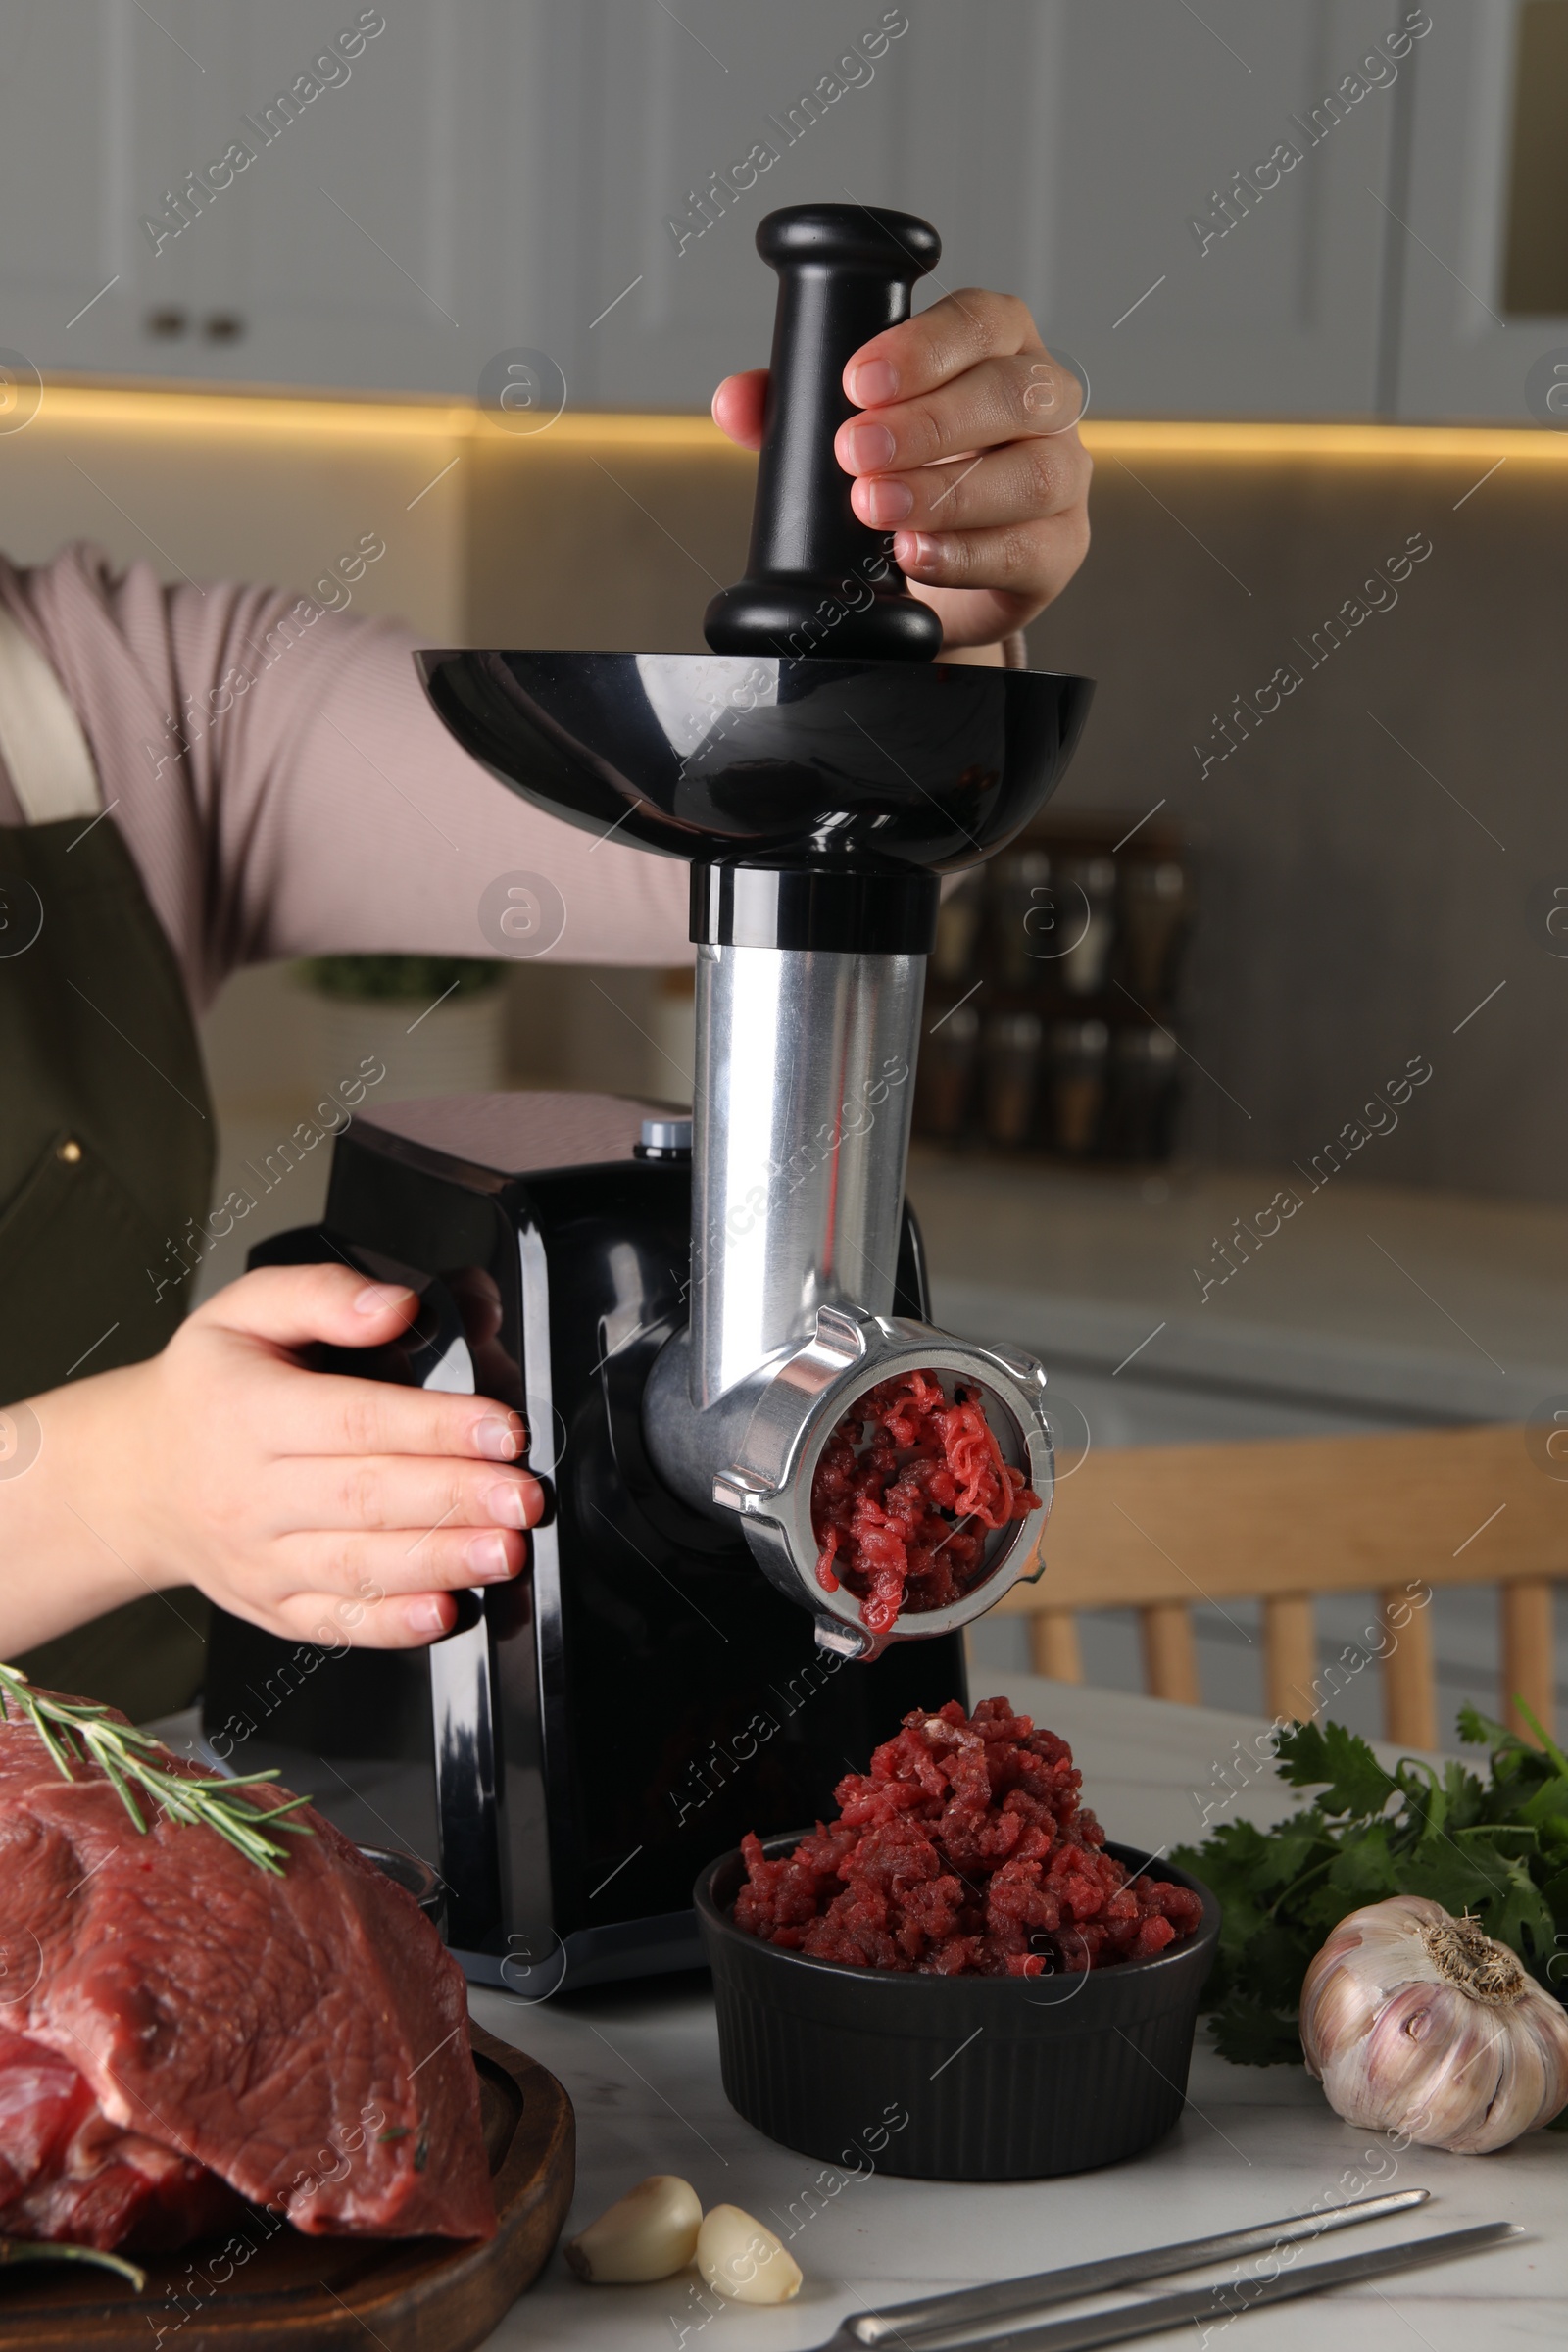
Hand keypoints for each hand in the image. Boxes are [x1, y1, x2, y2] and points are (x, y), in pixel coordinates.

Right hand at [85, 1265, 541, 1649]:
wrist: (136, 1478)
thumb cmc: (206, 1390)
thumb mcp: (243, 1311)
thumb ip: (322, 1293)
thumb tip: (393, 1304)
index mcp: (248, 1412)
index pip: (354, 1421)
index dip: (435, 1427)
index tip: (502, 1429)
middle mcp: (251, 1493)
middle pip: (366, 1498)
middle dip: (456, 1500)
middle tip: (523, 1497)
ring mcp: (260, 1559)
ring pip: (358, 1566)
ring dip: (440, 1563)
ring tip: (505, 1551)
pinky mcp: (271, 1608)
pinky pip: (334, 1624)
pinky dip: (392, 1625)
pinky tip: (445, 1612)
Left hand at [712, 289, 1090, 648]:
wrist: (941, 571)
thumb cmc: (904, 473)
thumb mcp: (848, 429)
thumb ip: (792, 407)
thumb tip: (735, 401)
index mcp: (998, 344)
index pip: (979, 321)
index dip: (923, 347)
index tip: (858, 380)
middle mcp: (1044, 401)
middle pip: (1011, 394)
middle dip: (929, 423)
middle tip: (855, 452)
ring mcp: (1064, 475)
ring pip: (1031, 473)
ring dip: (947, 494)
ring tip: (876, 508)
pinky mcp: (1060, 549)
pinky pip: (1028, 550)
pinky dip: (967, 554)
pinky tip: (915, 556)